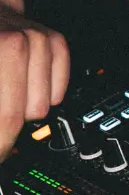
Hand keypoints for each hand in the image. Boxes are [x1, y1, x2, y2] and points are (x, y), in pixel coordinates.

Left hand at [0, 0, 68, 159]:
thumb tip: (2, 143)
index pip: (5, 116)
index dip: (2, 144)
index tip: (1, 154)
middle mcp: (16, 43)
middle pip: (26, 113)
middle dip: (8, 126)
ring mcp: (38, 40)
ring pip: (43, 105)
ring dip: (21, 107)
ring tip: (4, 94)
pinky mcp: (55, 41)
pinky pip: (58, 91)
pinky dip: (41, 95)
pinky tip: (22, 85)